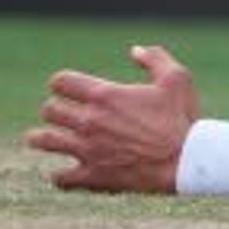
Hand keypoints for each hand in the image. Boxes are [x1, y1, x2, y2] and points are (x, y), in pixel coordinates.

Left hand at [31, 44, 203, 192]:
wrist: (187, 162)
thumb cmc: (181, 119)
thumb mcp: (176, 78)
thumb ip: (155, 58)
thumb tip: (135, 50)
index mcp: (104, 96)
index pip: (60, 82)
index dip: (62, 83)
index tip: (69, 90)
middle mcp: (89, 122)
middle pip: (48, 111)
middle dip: (54, 110)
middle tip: (64, 115)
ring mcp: (88, 150)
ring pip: (44, 141)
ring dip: (42, 138)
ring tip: (44, 139)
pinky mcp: (94, 177)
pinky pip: (60, 178)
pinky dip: (59, 176)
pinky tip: (65, 174)